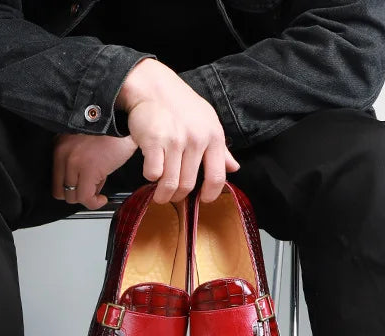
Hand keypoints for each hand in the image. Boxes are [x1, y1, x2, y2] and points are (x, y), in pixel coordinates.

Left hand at [52, 132, 138, 209]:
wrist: (123, 121)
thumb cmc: (110, 131)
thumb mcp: (85, 142)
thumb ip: (78, 161)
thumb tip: (84, 184)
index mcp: (59, 145)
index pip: (55, 179)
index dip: (70, 189)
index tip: (81, 189)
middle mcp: (63, 154)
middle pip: (60, 192)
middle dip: (77, 195)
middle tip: (90, 192)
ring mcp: (74, 162)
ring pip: (72, 196)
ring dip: (87, 199)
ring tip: (98, 192)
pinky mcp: (88, 170)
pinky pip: (85, 198)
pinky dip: (94, 203)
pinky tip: (102, 199)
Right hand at [117, 58, 239, 203]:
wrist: (152, 86)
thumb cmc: (180, 106)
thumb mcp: (207, 122)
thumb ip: (220, 149)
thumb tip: (234, 168)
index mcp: (213, 136)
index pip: (217, 177)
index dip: (210, 194)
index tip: (203, 199)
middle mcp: (197, 139)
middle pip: (188, 185)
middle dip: (178, 196)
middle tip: (172, 196)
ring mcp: (175, 140)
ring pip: (170, 183)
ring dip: (163, 193)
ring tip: (159, 193)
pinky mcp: (154, 141)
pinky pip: (153, 173)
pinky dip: (149, 176)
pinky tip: (150, 169)